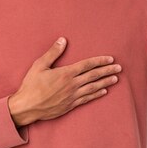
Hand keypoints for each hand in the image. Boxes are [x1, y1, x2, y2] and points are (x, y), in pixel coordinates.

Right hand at [7, 38, 121, 126]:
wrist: (27, 107)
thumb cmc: (31, 85)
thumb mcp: (39, 65)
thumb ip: (53, 53)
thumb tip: (62, 40)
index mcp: (65, 73)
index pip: (87, 65)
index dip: (99, 61)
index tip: (110, 59)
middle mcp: (72, 85)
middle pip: (93, 76)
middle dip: (107, 71)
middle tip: (119, 68)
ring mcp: (72, 96)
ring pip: (93, 88)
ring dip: (105, 82)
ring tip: (115, 79)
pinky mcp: (70, 105)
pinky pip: (87, 99)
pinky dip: (96, 94)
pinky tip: (104, 91)